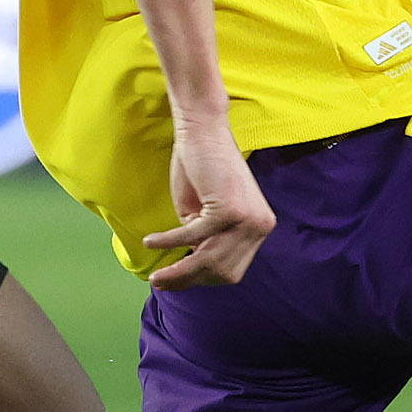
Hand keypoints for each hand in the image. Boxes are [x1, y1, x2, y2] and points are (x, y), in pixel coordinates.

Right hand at [139, 119, 276, 288]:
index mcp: (259, 227)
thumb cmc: (200, 168)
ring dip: (178, 272)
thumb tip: (186, 275)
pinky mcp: (230, 211)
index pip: (232, 269)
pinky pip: (192, 237)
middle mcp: (260, 226)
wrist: (203, 129)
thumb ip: (203, 242)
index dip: (203, 279)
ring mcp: (248, 220)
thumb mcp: (204, 213)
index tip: (178, 281)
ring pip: (208, 261)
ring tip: (156, 276)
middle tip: (160, 282)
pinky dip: (169, 241)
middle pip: (222, 271)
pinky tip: (151, 241)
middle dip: (189, 280)